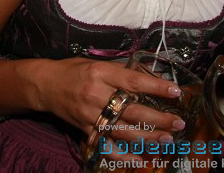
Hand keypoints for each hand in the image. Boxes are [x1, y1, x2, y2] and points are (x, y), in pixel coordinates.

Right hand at [34, 57, 184, 143]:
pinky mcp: (84, 129)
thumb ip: (122, 72)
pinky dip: (122, 156)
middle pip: (132, 110)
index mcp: (101, 73)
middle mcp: (95, 94)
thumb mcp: (98, 63)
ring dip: (147, 138)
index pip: (134, 81)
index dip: (156, 87)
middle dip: (158, 118)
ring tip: (167, 140)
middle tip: (178, 123)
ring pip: (122, 130)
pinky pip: (105, 146)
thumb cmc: (74, 70)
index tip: (176, 92)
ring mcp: (89, 114)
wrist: (45, 84)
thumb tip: (153, 77)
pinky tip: (139, 160)